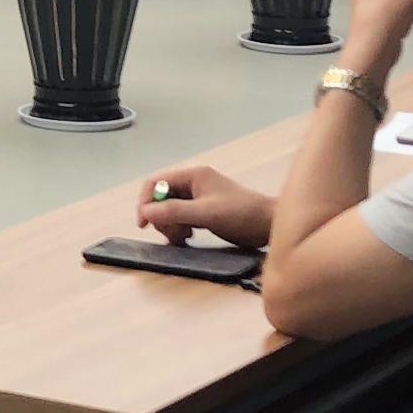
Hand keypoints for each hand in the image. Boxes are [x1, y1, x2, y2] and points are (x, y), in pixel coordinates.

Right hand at [138, 164, 272, 248]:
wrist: (269, 225)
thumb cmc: (242, 215)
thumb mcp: (206, 214)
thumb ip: (175, 211)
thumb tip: (146, 212)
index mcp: (193, 175)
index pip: (155, 182)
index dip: (145, 202)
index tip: (144, 224)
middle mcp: (193, 182)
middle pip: (160, 197)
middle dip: (161, 217)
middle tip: (172, 235)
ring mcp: (198, 196)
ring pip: (169, 209)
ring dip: (170, 225)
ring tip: (183, 238)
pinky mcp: (204, 209)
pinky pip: (180, 216)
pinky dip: (179, 227)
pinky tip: (188, 237)